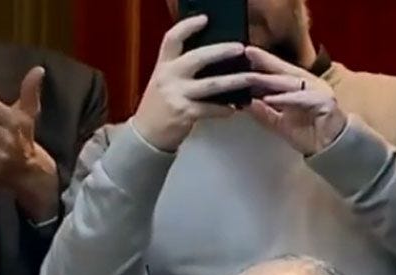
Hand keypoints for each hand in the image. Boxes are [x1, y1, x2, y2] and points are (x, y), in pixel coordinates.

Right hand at [130, 15, 244, 151]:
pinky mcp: (184, 113)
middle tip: (239, 48)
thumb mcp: (164, 81)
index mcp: (163, 66)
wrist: (146, 134)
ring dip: (234, 81)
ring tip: (250, 78)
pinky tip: (234, 108)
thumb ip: (181, 68)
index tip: (204, 19)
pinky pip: (210, 109)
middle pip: (197, 58)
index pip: (172, 39)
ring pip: (211, 85)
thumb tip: (212, 58)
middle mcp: (169, 77)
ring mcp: (176, 95)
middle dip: (221, 51)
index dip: (187, 26)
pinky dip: (224, 109)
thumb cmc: (159, 106)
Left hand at [238, 46, 347, 155]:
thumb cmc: (309, 134)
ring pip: (291, 82)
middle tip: (248, 53)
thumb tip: (245, 103)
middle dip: (266, 61)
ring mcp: (318, 91)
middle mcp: (310, 84)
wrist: (331, 148)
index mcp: (300, 86)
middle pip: (285, 70)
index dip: (264, 60)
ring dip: (270, 80)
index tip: (247, 52)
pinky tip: (269, 99)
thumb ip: (264, 113)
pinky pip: (301, 99)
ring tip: (251, 77)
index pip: (280, 71)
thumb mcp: (280, 123)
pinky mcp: (324, 102)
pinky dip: (285, 99)